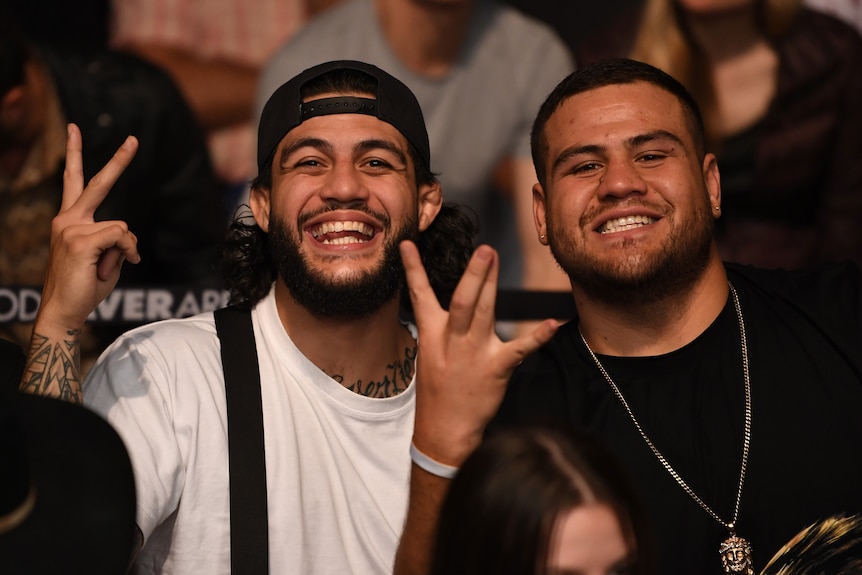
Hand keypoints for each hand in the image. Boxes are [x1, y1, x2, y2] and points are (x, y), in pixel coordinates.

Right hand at [36, 123, 140, 331]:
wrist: (65, 309)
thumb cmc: (86, 285)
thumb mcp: (105, 257)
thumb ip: (115, 239)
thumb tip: (125, 235)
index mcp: (70, 219)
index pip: (74, 181)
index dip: (74, 154)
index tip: (74, 128)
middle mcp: (67, 218)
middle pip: (98, 183)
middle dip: (119, 161)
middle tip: (134, 139)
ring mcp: (71, 227)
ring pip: (122, 227)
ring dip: (126, 250)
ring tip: (106, 268)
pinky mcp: (80, 239)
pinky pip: (121, 237)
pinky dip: (126, 252)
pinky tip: (110, 267)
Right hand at [399, 240, 557, 465]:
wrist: (444, 428)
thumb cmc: (439, 388)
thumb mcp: (430, 353)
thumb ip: (443, 326)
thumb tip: (458, 299)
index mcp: (433, 333)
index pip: (419, 295)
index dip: (413, 269)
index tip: (407, 244)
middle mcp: (452, 339)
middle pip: (462, 301)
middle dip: (472, 275)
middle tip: (482, 249)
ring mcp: (474, 353)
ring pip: (483, 313)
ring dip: (489, 285)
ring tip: (493, 257)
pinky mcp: (496, 368)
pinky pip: (519, 349)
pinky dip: (537, 336)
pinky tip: (552, 323)